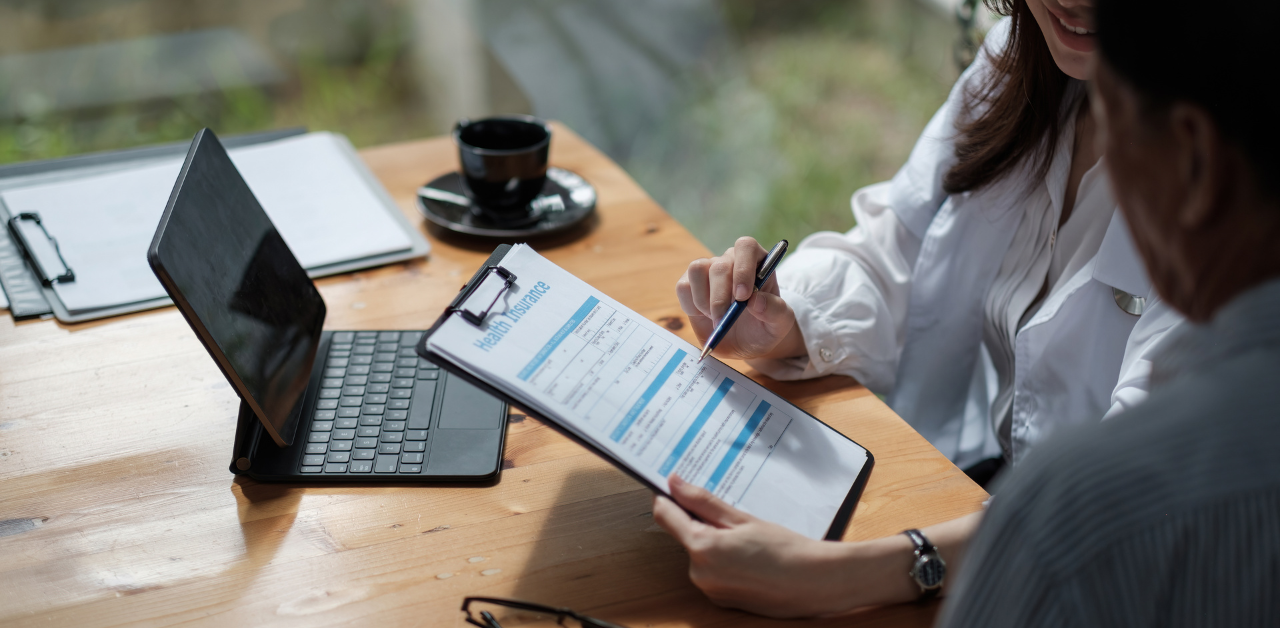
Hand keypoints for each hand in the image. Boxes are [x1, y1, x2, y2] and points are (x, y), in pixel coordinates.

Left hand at [652, 475, 869, 617]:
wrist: (816, 583)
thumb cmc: (785, 550)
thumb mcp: (742, 519)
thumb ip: (703, 502)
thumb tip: (674, 484)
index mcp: (702, 548)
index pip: (665, 515)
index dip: (667, 496)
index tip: (673, 485)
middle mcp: (699, 573)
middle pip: (684, 534)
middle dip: (701, 521)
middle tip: (731, 513)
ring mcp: (710, 590)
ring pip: (700, 553)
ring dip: (713, 541)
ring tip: (747, 537)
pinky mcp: (721, 600)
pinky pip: (712, 571)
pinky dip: (723, 560)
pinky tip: (749, 555)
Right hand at [675, 236, 803, 360]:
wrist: (747, 344)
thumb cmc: (765, 328)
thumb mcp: (780, 324)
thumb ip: (775, 311)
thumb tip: (756, 300)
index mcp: (758, 261)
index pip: (746, 247)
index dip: (743, 269)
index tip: (743, 297)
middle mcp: (732, 261)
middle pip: (719, 265)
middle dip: (720, 297)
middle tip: (724, 321)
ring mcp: (709, 271)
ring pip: (697, 270)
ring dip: (703, 300)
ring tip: (717, 319)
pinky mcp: (691, 285)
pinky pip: (683, 286)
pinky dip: (691, 305)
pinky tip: (705, 317)